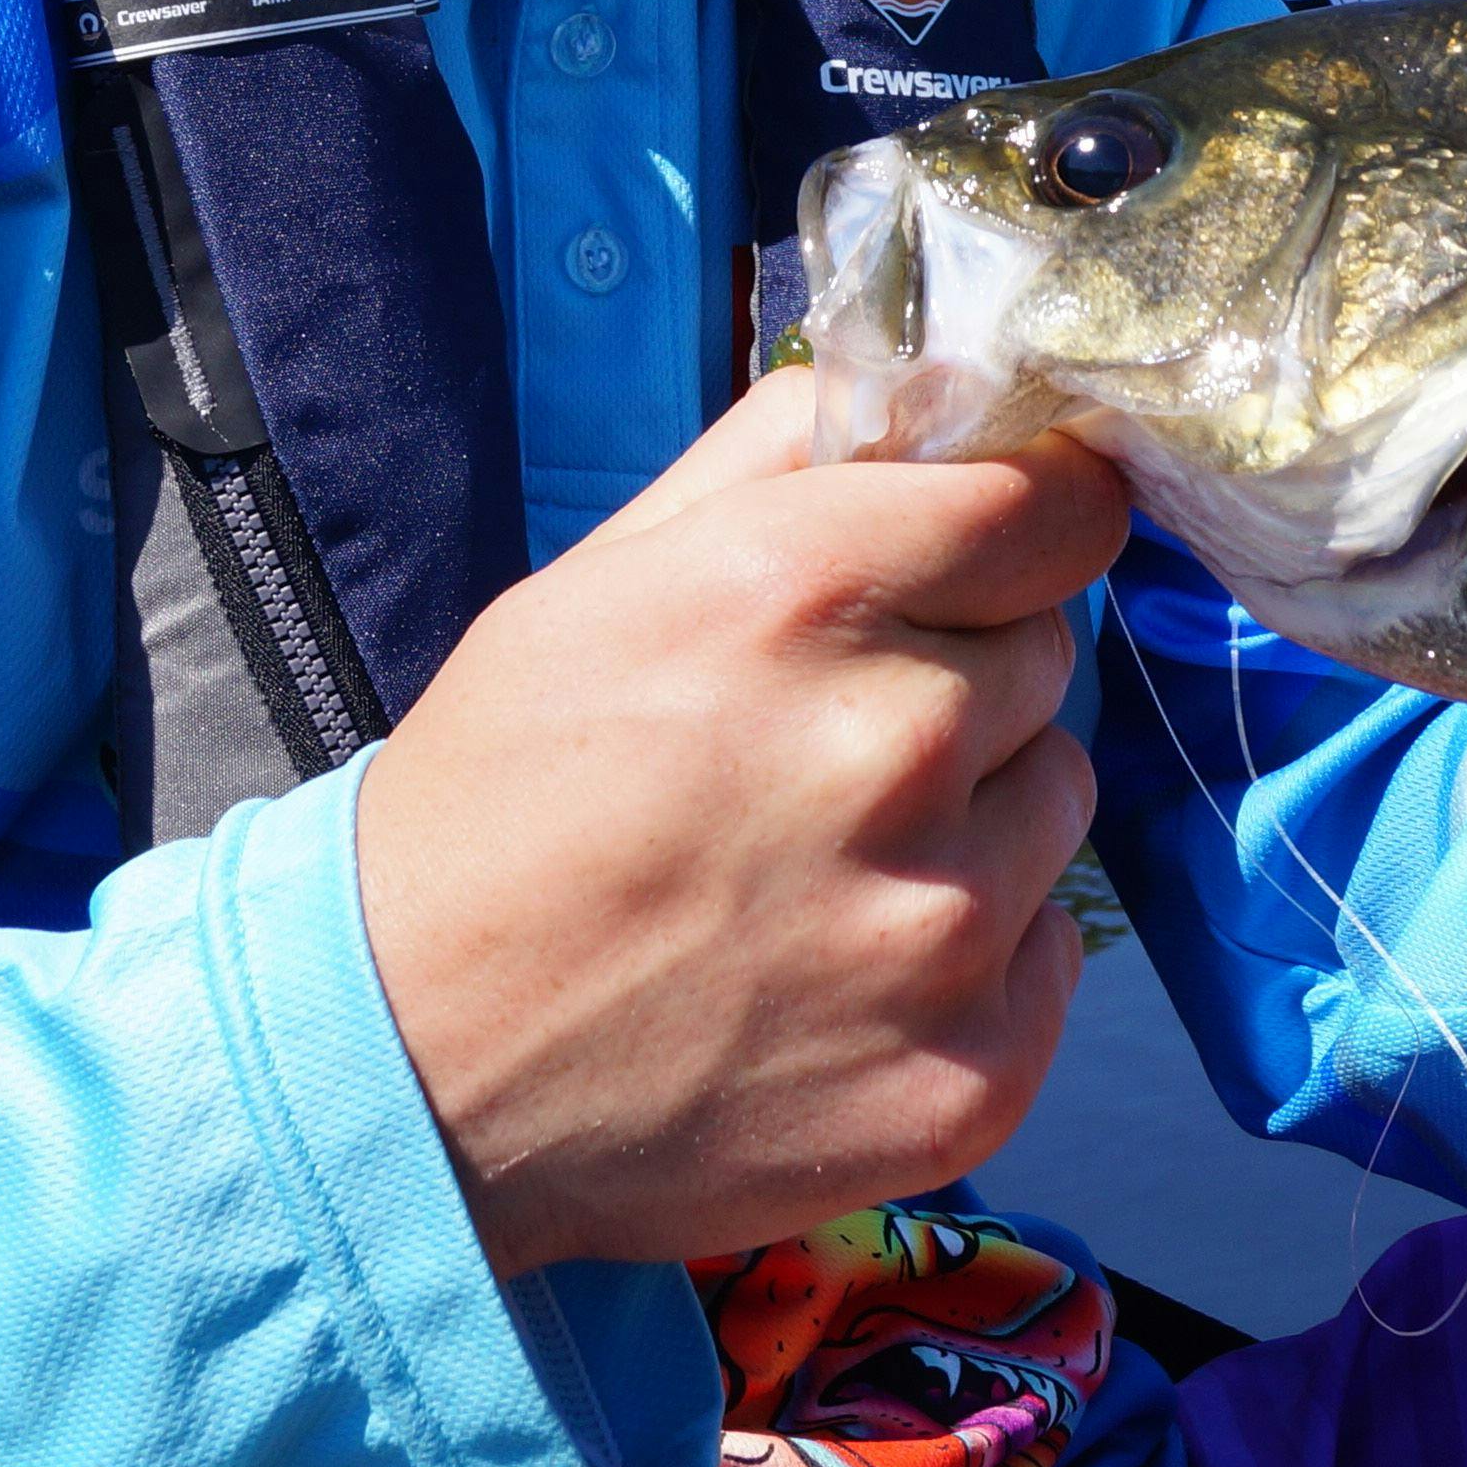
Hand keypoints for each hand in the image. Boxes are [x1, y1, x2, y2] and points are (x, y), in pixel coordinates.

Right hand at [354, 367, 1124, 1272]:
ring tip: (821, 868)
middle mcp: (894, 748)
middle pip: (1047, 657)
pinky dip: (972, 961)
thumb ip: (783, 456)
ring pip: (1055, 803)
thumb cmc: (500, 803)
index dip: (1028, 525)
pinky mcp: (972, 1075)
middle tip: (823, 747)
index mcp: (800, 591)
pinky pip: (1049, 953)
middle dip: (958, 680)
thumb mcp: (603, 578)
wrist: (410, 1074)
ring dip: (971, 821)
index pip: (1055, 509)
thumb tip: (942, 392)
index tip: (1003, 551)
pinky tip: (841, 975)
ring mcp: (941, 927)